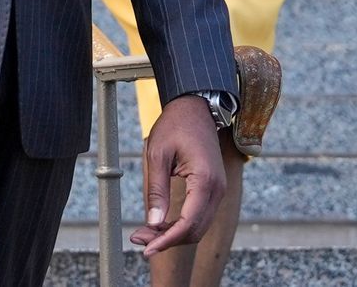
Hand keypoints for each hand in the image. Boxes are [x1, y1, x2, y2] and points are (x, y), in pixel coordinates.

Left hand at [130, 93, 225, 256]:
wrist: (194, 107)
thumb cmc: (175, 125)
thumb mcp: (157, 155)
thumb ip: (157, 190)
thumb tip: (153, 222)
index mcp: (206, 181)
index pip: (188, 224)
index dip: (166, 240)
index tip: (146, 248)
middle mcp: (217, 189)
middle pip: (194, 230)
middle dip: (167, 240)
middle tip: (139, 239)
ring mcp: (218, 190)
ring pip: (197, 226)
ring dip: (173, 234)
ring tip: (145, 233)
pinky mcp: (213, 189)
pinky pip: (199, 215)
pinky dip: (180, 224)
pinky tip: (160, 223)